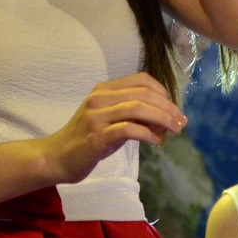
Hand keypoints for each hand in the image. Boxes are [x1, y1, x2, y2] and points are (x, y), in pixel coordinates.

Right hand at [40, 72, 185, 185]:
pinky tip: (155, 142)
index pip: (141, 80)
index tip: (174, 109)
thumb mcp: (112, 121)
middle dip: (168, 107)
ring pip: (138, 108)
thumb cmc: (87, 139)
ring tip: (174, 130)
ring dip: (162, 119)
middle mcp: (100, 98)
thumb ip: (136, 116)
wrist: (57, 157)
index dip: (163, 92)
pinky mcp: (96, 136)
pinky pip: (128, 129)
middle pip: (144, 94)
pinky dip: (147, 134)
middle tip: (181, 122)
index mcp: (104, 90)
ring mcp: (96, 116)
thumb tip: (166, 119)